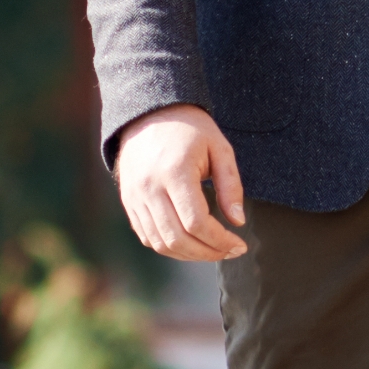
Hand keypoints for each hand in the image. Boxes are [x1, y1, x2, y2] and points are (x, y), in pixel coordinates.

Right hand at [115, 104, 249, 261]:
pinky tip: (189, 243)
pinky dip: (169, 247)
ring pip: (161, 243)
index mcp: (174, 172)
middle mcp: (149, 188)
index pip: (197, 223)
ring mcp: (135, 197)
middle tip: (229, 251)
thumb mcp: (219, 148)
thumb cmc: (189, 129)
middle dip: (208, 253)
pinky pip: (147, 236)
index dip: (221, 241)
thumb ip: (231, 185)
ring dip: (189, 255)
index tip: (239, 245)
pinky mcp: (129, 202)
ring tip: (211, 250)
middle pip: (178, 239)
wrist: (149, 113)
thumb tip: (238, 222)